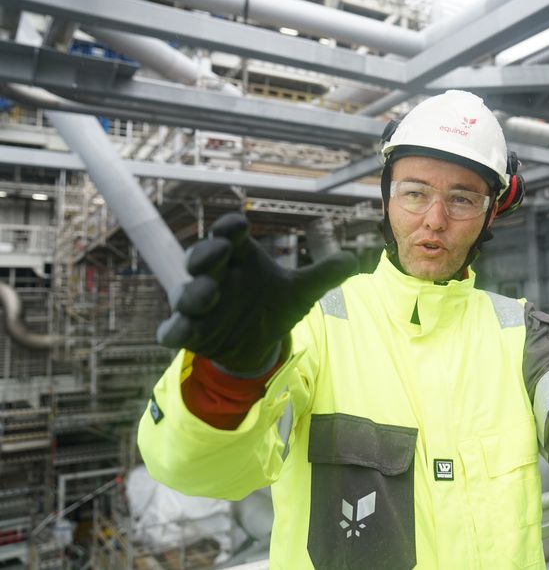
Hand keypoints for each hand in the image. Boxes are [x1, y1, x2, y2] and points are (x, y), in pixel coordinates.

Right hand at [156, 213, 356, 373]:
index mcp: (240, 258)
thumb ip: (324, 275)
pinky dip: (174, 329)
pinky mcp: (191, 332)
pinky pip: (173, 329)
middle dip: (208, 252)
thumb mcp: (301, 292)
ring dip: (195, 291)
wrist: (258, 345)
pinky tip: (179, 330)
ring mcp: (200, 304)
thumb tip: (353, 259)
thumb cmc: (273, 306)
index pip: (229, 233)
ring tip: (211, 292)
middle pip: (202, 256)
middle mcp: (216, 276)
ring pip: (186, 292)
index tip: (239, 225)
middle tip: (222, 250)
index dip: (229, 227)